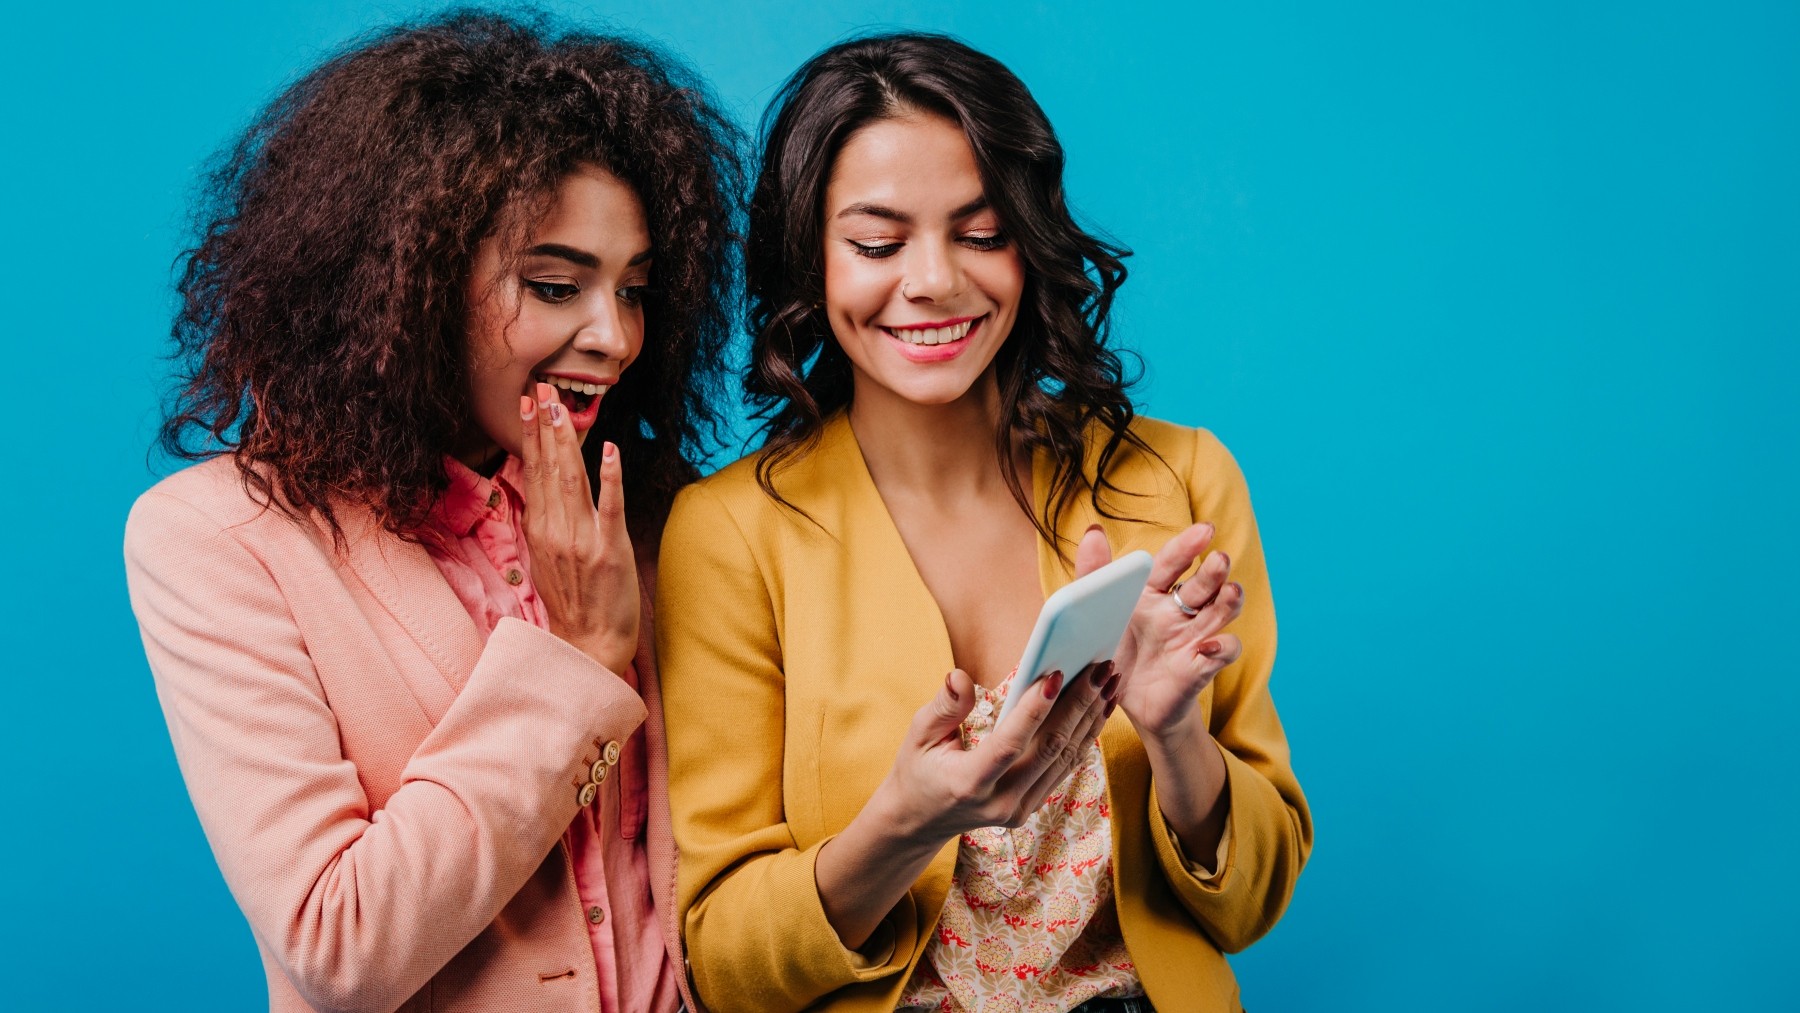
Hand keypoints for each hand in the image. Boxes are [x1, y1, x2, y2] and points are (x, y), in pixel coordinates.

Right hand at [517, 383, 638, 673]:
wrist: (589, 645)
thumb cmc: (573, 602)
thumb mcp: (548, 559)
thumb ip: (546, 521)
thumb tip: (542, 485)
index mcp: (540, 531)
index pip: (533, 473)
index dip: (531, 436)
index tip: (528, 403)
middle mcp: (555, 531)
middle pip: (548, 469)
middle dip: (545, 426)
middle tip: (541, 387)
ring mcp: (582, 540)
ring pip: (572, 480)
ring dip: (566, 441)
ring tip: (562, 407)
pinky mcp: (610, 550)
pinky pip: (609, 507)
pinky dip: (609, 477)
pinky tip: (608, 450)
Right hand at [873, 532, 1119, 842]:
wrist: (919, 821)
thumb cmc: (917, 768)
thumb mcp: (918, 735)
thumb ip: (944, 706)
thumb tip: (961, 676)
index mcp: (967, 783)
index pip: (1009, 744)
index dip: (1033, 710)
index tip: (1055, 673)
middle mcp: (1000, 802)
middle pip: (1049, 749)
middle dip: (1078, 703)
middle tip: (1098, 665)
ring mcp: (1020, 809)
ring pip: (1065, 758)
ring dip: (1090, 715)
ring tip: (1108, 678)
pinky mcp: (1032, 807)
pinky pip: (1065, 767)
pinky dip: (1085, 733)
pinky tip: (1099, 705)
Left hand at [1109, 523, 1244, 739]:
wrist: (1114, 702)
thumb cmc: (1108, 651)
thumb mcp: (1093, 615)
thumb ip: (1092, 575)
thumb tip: (1093, 532)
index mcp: (1150, 592)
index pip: (1172, 563)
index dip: (1188, 546)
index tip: (1206, 530)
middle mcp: (1177, 610)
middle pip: (1204, 584)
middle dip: (1214, 571)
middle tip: (1219, 560)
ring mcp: (1192, 636)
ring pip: (1222, 611)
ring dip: (1229, 601)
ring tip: (1230, 592)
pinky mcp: (1201, 665)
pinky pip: (1225, 650)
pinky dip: (1223, 646)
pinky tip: (1208, 646)